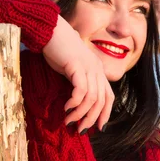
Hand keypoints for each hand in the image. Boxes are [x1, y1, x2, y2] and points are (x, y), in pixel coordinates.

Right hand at [42, 16, 114, 132]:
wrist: (50, 30)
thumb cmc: (58, 50)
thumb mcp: (72, 69)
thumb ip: (78, 83)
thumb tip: (77, 104)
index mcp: (98, 71)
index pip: (109, 97)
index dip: (105, 114)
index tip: (98, 128)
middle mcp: (97, 69)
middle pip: (101, 100)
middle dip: (92, 119)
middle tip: (79, 130)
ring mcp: (88, 67)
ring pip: (92, 98)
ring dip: (80, 113)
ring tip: (69, 121)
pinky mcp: (77, 65)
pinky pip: (81, 89)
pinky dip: (75, 102)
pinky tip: (66, 108)